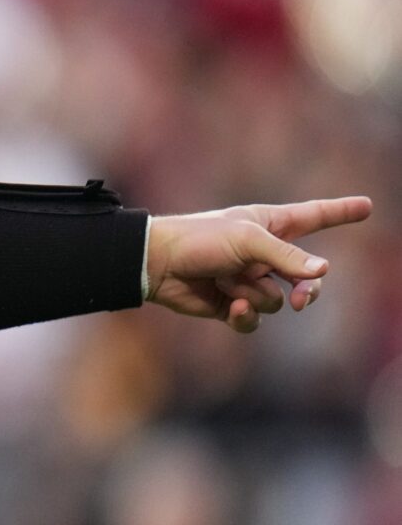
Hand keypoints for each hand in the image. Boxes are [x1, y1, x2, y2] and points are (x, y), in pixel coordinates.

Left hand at [146, 196, 371, 331]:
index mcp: (269, 225)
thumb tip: (322, 272)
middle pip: (307, 275)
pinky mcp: (232, 305)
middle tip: (303, 299)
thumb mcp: (247, 241)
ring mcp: (249, 279)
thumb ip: (287, 256)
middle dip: (308, 289)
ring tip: (228, 282)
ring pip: (278, 300)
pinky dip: (246, 315)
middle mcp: (263, 253)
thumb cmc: (199, 240)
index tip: (367, 206)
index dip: (340, 212)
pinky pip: (255, 319)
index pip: (314, 217)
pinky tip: (232, 306)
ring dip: (255, 293)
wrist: (157, 264)